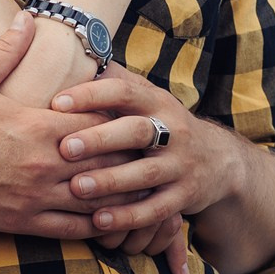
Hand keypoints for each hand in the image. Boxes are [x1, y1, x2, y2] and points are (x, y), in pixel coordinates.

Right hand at [0, 12, 132, 238]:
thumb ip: (8, 48)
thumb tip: (28, 17)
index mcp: (38, 126)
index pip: (97, 120)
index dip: (117, 117)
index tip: (129, 114)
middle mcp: (44, 163)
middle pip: (106, 160)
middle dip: (128, 156)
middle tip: (147, 152)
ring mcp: (35, 196)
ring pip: (95, 199)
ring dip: (119, 193)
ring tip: (140, 189)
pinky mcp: (22, 222)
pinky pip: (70, 228)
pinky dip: (94, 225)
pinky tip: (107, 221)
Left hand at [52, 69, 239, 240]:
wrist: (218, 160)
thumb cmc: (161, 123)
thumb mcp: (146, 97)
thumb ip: (114, 80)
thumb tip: (75, 51)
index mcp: (156, 101)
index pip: (124, 92)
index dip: (91, 95)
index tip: (56, 102)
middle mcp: (173, 131)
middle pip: (136, 131)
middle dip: (100, 139)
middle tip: (64, 148)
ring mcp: (181, 166)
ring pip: (145, 175)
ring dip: (110, 182)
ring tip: (77, 188)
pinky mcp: (184, 198)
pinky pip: (155, 210)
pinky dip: (128, 217)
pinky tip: (99, 222)